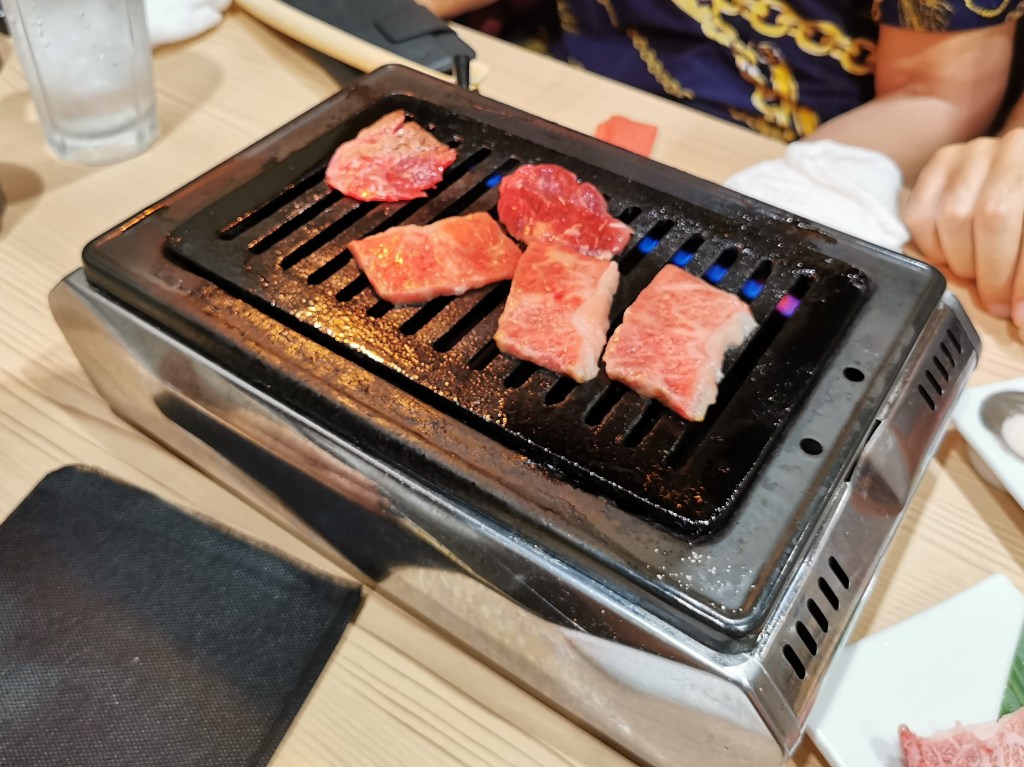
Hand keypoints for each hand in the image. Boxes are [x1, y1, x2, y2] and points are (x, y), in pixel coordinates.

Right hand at [903, 128, 1023, 326]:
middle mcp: (1013, 151)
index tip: (1018, 314)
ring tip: (974, 273)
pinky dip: (931, 246)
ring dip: (960, 260)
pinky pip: (919, 213)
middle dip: (991, 272)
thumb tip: (1022, 318)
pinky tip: (949, 254)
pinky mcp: (941, 162)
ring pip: (952, 216)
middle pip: (992, 217)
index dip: (1021, 280)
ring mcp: (973, 153)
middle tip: (995, 300)